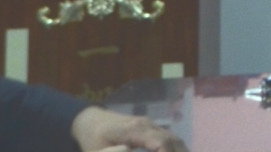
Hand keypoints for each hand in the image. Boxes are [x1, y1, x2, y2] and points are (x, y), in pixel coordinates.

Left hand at [71, 106, 186, 150]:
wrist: (92, 122)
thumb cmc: (93, 141)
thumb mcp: (96, 151)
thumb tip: (129, 150)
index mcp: (134, 130)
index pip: (159, 141)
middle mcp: (148, 125)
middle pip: (172, 141)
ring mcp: (153, 126)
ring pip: (175, 140)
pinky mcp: (154, 130)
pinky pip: (171, 140)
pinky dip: (178, 150)